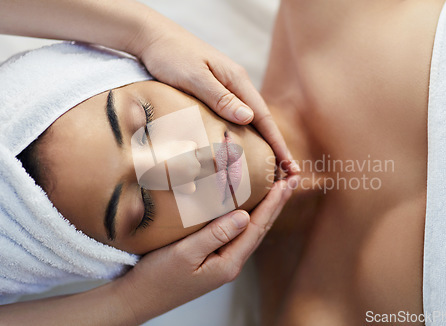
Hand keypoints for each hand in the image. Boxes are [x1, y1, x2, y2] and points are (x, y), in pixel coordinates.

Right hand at [116, 176, 299, 323]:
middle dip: (277, 204)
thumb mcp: (186, 254)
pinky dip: (249, 218)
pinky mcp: (212, 259)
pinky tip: (249, 209)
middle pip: (260, 229)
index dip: (273, 203)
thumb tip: (245, 216)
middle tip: (292, 179)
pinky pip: (237, 234)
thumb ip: (216, 234)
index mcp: (228, 263)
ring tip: (279, 191)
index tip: (287, 182)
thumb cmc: (158, 278)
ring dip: (266, 210)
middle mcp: (230, 264)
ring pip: (251, 232)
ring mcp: (222, 263)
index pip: (257, 227)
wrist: (138, 299)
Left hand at [135, 22, 300, 174]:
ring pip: (251, 120)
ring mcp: (227, 88)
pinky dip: (246, 135)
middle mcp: (237, 84)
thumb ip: (220, 97)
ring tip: (272, 167)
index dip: (278, 144)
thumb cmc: (171, 55)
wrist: (153, 36)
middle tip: (288, 174)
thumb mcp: (194, 76)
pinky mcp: (216, 92)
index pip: (264, 117)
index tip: (290, 165)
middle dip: (276, 147)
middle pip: (263, 121)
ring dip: (263, 143)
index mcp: (237, 80)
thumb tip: (249, 118)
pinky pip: (236, 118)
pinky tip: (245, 147)